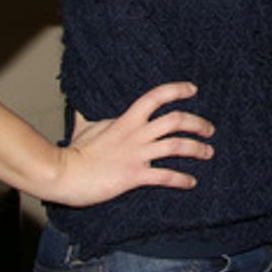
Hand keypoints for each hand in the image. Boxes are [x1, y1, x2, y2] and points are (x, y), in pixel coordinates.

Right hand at [46, 82, 214, 206]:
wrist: (62, 174)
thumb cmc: (72, 152)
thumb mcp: (84, 127)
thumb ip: (89, 116)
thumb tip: (80, 106)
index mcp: (126, 121)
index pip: (155, 97)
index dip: (176, 90)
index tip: (193, 89)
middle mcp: (136, 135)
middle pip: (176, 121)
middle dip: (197, 123)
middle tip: (210, 129)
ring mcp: (136, 155)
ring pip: (177, 146)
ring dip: (197, 149)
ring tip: (208, 152)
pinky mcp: (133, 176)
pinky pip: (165, 176)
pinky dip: (182, 179)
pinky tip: (191, 182)